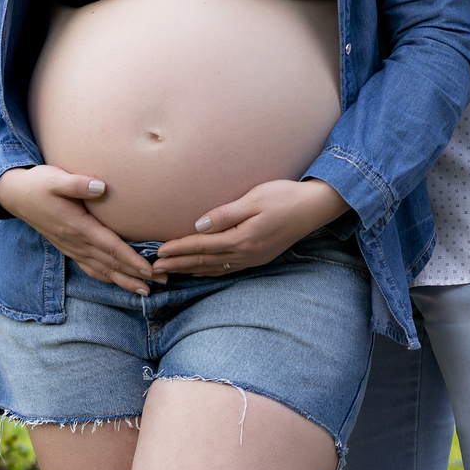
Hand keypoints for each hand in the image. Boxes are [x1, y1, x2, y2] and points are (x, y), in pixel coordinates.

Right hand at [0, 165, 154, 293]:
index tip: (149, 270)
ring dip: (124, 281)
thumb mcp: (55, 178)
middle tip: (162, 284)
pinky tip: (118, 282)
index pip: (110, 247)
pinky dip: (106, 277)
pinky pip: (90, 268)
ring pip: (101, 270)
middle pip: (110, 264)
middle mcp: (75, 242)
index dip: (130, 259)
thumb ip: (78, 184)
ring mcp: (71, 247)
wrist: (15, 194)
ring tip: (146, 291)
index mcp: (77, 226)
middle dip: (136, 276)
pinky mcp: (68, 247)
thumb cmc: (38, 183)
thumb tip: (101, 187)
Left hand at [152, 179, 346, 275]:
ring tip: (171, 272)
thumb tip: (198, 226)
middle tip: (154, 269)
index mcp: (242, 239)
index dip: (179, 248)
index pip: (202, 246)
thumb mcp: (254, 199)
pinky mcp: (259, 257)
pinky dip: (209, 271)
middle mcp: (246, 254)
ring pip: (214, 268)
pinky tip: (201, 271)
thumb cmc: (284, 197)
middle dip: (178, 264)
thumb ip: (225, 214)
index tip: (159, 252)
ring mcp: (253, 258)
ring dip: (191, 270)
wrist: (314, 208)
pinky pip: (228, 268)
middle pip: (204, 261)